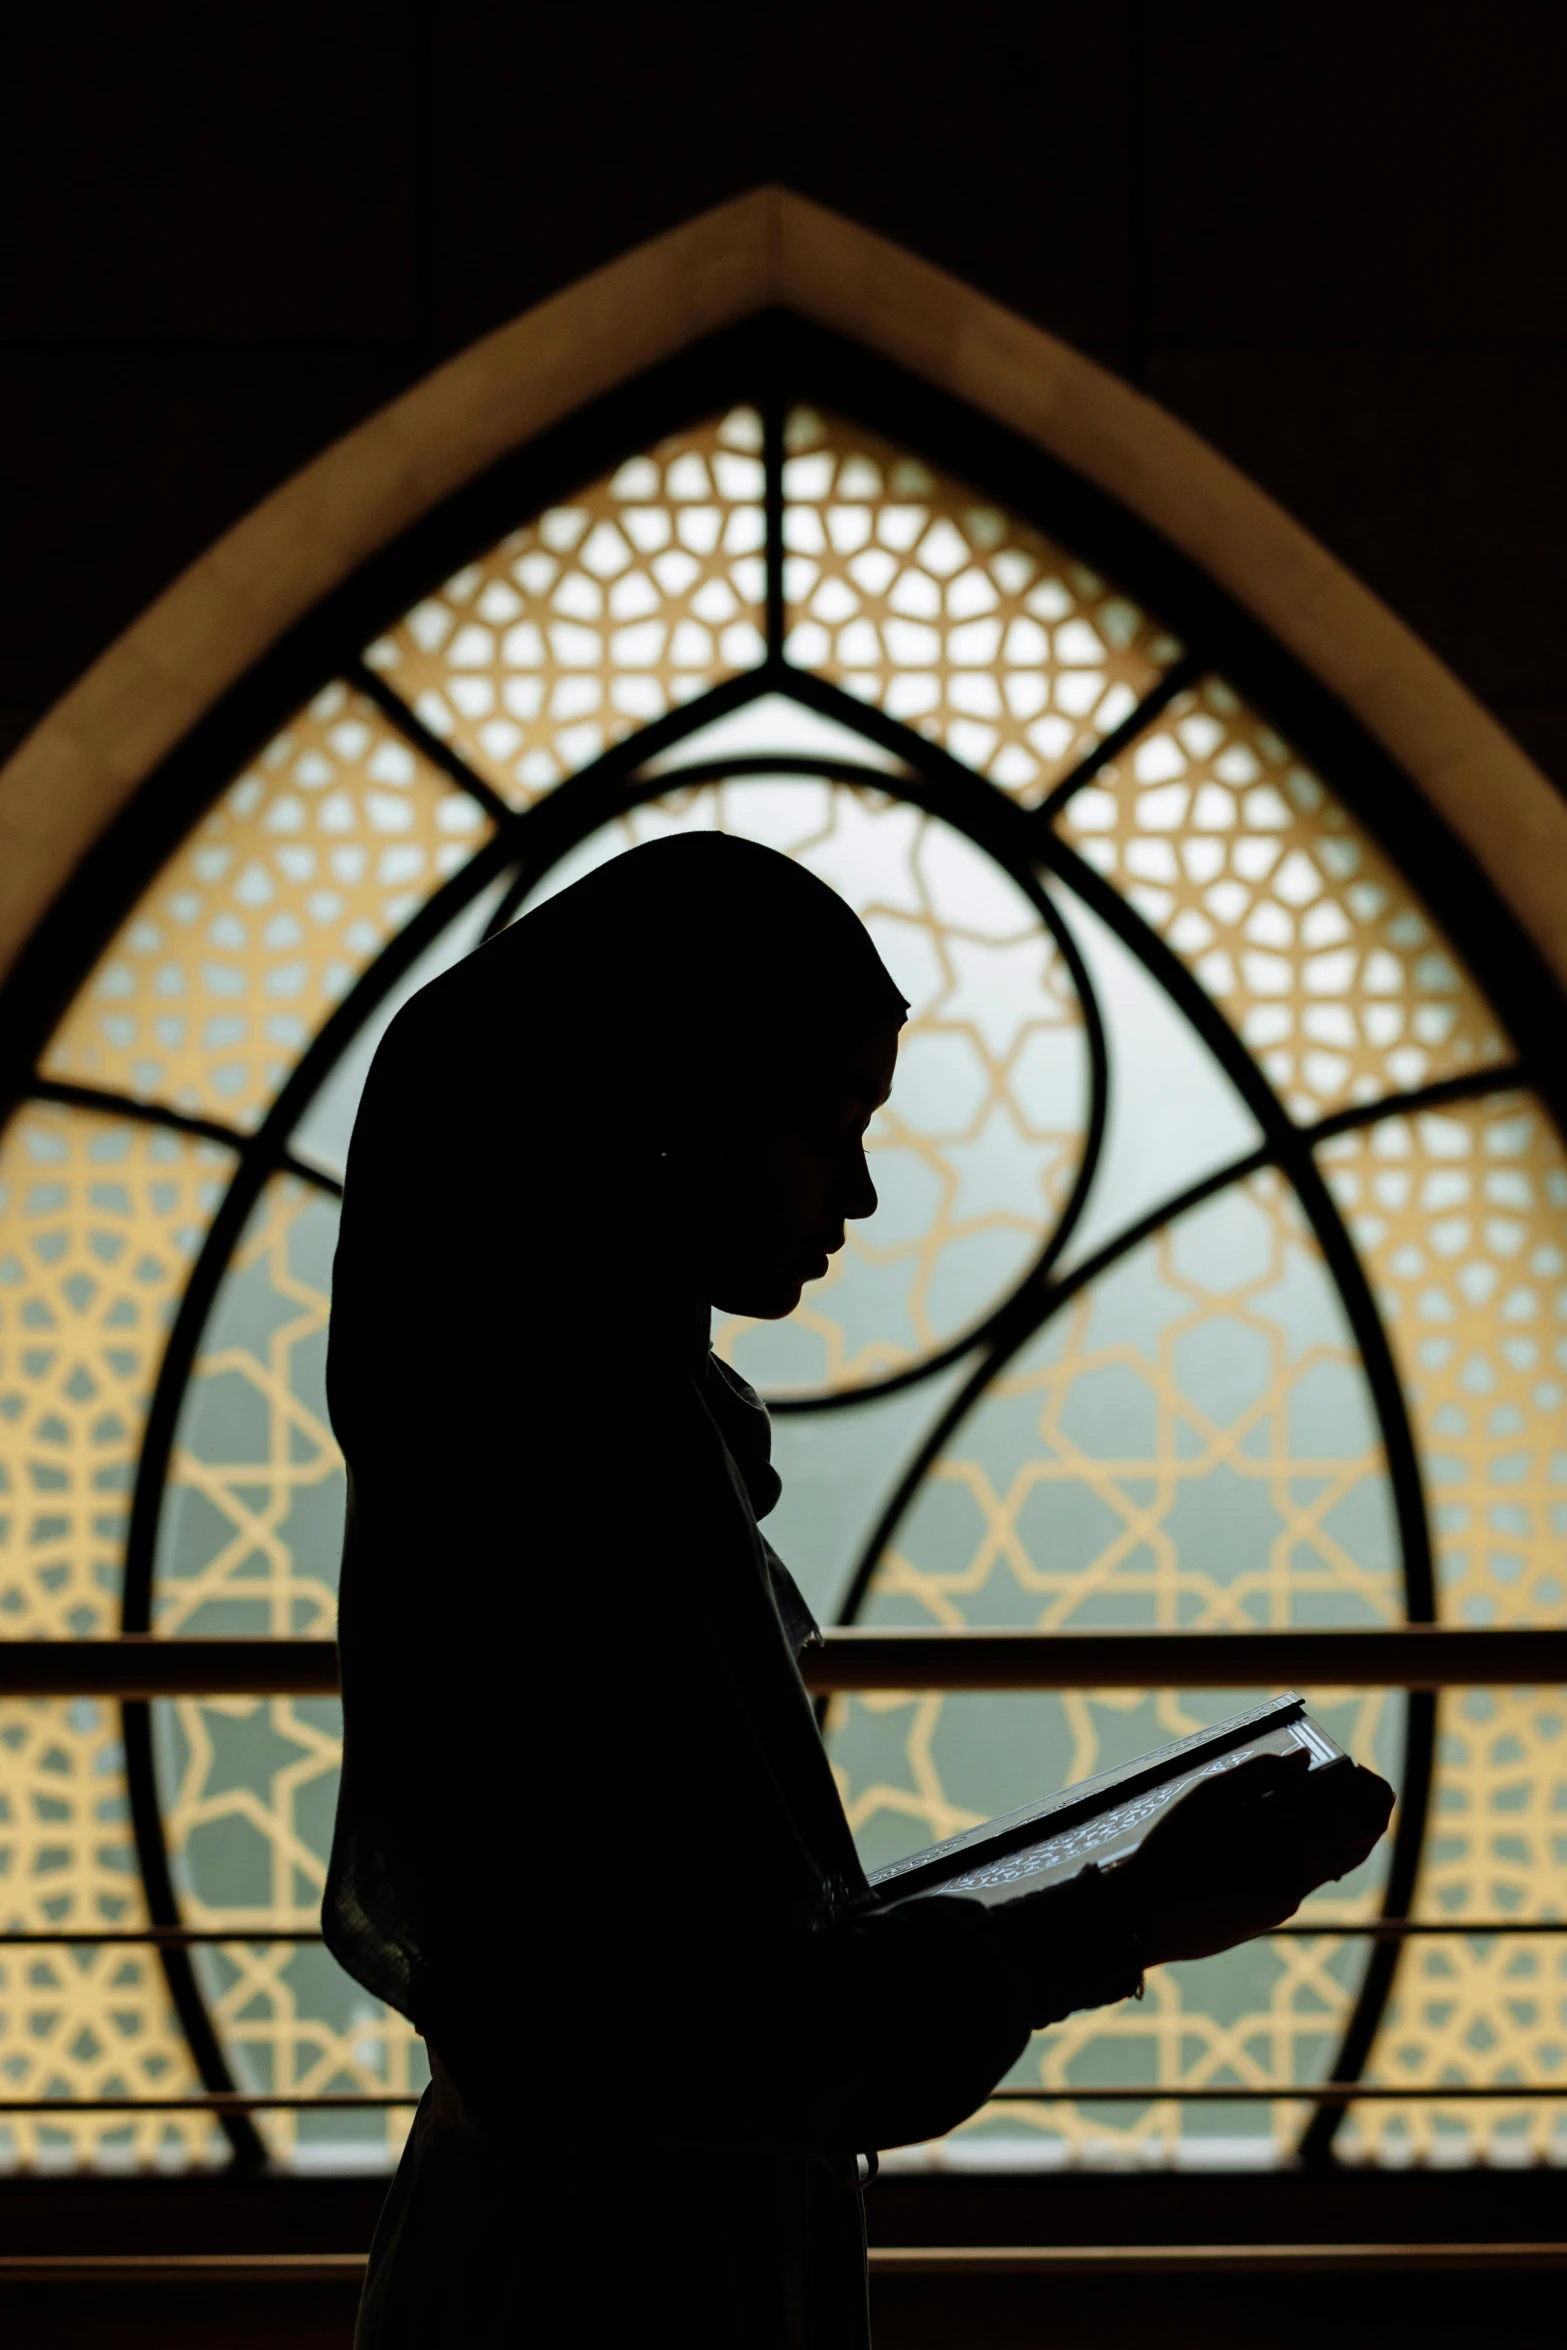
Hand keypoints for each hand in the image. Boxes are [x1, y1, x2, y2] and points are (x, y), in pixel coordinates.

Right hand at [1111, 1749, 1394, 1965]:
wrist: (1146, 1917)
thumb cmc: (1172, 1848)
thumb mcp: (1209, 1795)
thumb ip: (1261, 1773)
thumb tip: (1304, 1761)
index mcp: (1290, 1834)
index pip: (1367, 1814)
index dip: (1369, 1788)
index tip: (1350, 1768)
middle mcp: (1301, 1871)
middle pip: (1363, 1841)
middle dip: (1361, 1809)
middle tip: (1334, 1783)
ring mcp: (1291, 1897)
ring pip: (1335, 1860)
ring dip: (1331, 1830)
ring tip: (1294, 1805)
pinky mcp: (1277, 1914)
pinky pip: (1305, 1876)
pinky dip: (1301, 1850)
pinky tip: (1263, 1835)